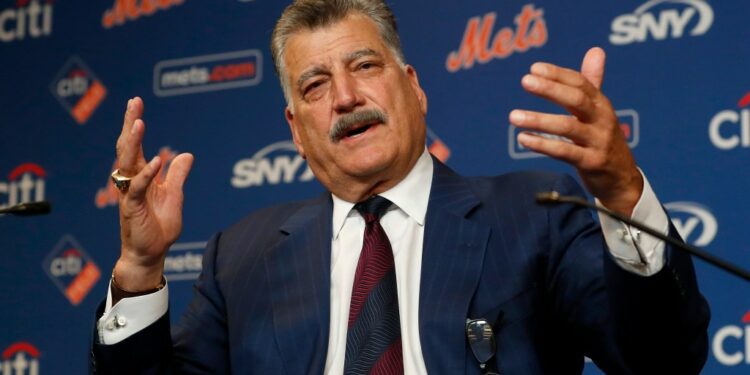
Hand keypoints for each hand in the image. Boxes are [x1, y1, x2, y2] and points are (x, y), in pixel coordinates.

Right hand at [113, 97, 193, 290]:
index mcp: (140, 176)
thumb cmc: (158, 228)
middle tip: (133, 102)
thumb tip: (186, 155)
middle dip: (129, 124)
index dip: (135, 124)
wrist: (151, 255)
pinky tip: (155, 161)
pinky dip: (146, 174)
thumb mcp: (174, 196)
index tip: (136, 103)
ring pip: (127, 164)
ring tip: (138, 122)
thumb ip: (177, 176)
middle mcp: (131, 181)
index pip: (136, 145)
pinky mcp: (132, 208)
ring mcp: (129, 194)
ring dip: (133, 143)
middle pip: (127, 147)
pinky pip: (137, 188)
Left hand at [509, 47, 642, 215]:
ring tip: (513, 116)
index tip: (534, 68)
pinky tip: (523, 139)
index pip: (581, 83)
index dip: (558, 74)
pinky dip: (543, 145)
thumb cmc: (603, 140)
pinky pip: (565, 152)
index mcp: (602, 105)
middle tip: (525, 81)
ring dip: (539, 120)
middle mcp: (602, 120)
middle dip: (551, 89)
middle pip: (577, 100)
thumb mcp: (599, 111)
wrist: (623, 180)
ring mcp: (598, 142)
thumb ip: (592, 83)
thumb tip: (596, 50)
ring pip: (568, 127)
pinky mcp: (592, 163)